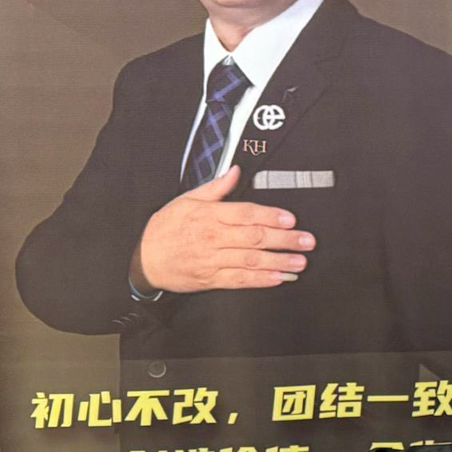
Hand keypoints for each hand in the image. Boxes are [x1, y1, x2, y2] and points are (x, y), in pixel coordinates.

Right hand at [131, 165, 315, 293]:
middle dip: (284, 239)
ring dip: (279, 261)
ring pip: (251, 260)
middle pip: (254, 237)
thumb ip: (215, 188)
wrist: (144, 259)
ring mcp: (212, 260)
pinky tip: (280, 278)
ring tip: (300, 261)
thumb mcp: (186, 201)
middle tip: (307, 241)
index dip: (271, 216)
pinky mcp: (211, 279)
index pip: (245, 214)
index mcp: (208, 215)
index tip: (291, 219)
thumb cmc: (166, 227)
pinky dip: (262, 280)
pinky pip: (240, 280)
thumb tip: (236, 171)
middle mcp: (212, 237)